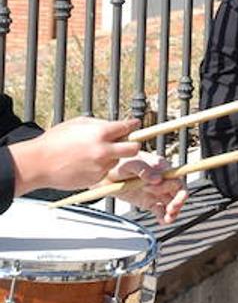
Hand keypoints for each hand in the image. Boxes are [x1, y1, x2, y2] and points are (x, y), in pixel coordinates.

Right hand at [8, 117, 140, 194]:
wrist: (38, 164)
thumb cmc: (54, 142)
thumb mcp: (78, 123)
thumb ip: (100, 124)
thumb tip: (115, 125)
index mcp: (101, 133)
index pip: (128, 128)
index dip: (133, 125)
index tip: (135, 125)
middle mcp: (104, 151)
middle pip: (134, 149)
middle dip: (132, 145)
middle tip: (124, 142)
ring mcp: (100, 167)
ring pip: (118, 160)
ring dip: (112, 156)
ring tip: (93, 153)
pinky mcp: (95, 179)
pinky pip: (105, 171)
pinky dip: (100, 167)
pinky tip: (85, 163)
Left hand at [108, 153, 187, 223]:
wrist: (106, 175)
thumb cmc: (120, 164)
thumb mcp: (131, 164)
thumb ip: (144, 170)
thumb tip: (158, 179)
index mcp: (161, 167)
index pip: (176, 178)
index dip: (172, 186)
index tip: (155, 190)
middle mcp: (162, 180)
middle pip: (178, 191)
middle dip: (177, 201)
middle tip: (171, 209)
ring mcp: (156, 192)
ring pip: (172, 202)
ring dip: (173, 211)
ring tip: (168, 219)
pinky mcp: (149, 202)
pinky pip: (160, 210)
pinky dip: (163, 216)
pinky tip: (162, 221)